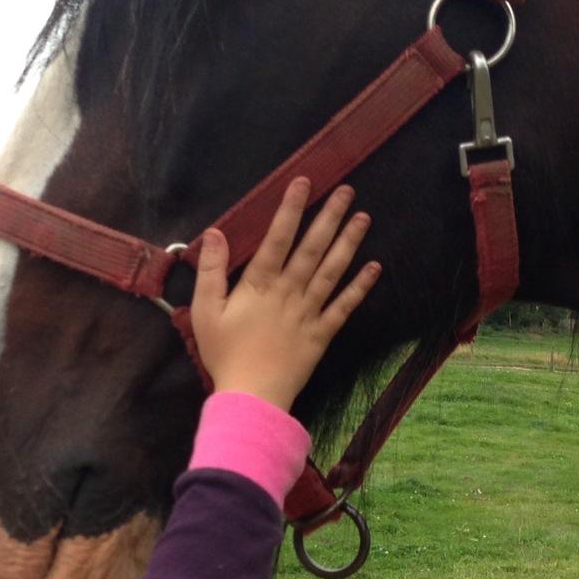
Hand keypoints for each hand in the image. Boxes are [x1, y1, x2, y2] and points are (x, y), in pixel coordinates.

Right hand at [188, 178, 380, 409]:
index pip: (277, 238)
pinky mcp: (321, 334)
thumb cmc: (224, 354)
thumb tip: (214, 233)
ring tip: (363, 217)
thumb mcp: (204, 311)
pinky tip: (375, 267)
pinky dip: (359, 287)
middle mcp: (288, 292)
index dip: (291, 208)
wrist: (251, 396)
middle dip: (329, 217)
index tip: (304, 182)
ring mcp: (308, 312)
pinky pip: (344, 307)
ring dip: (349, 243)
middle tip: (347, 190)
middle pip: (312, 248)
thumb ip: (210, 270)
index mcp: (258, 284)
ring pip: (331, 271)